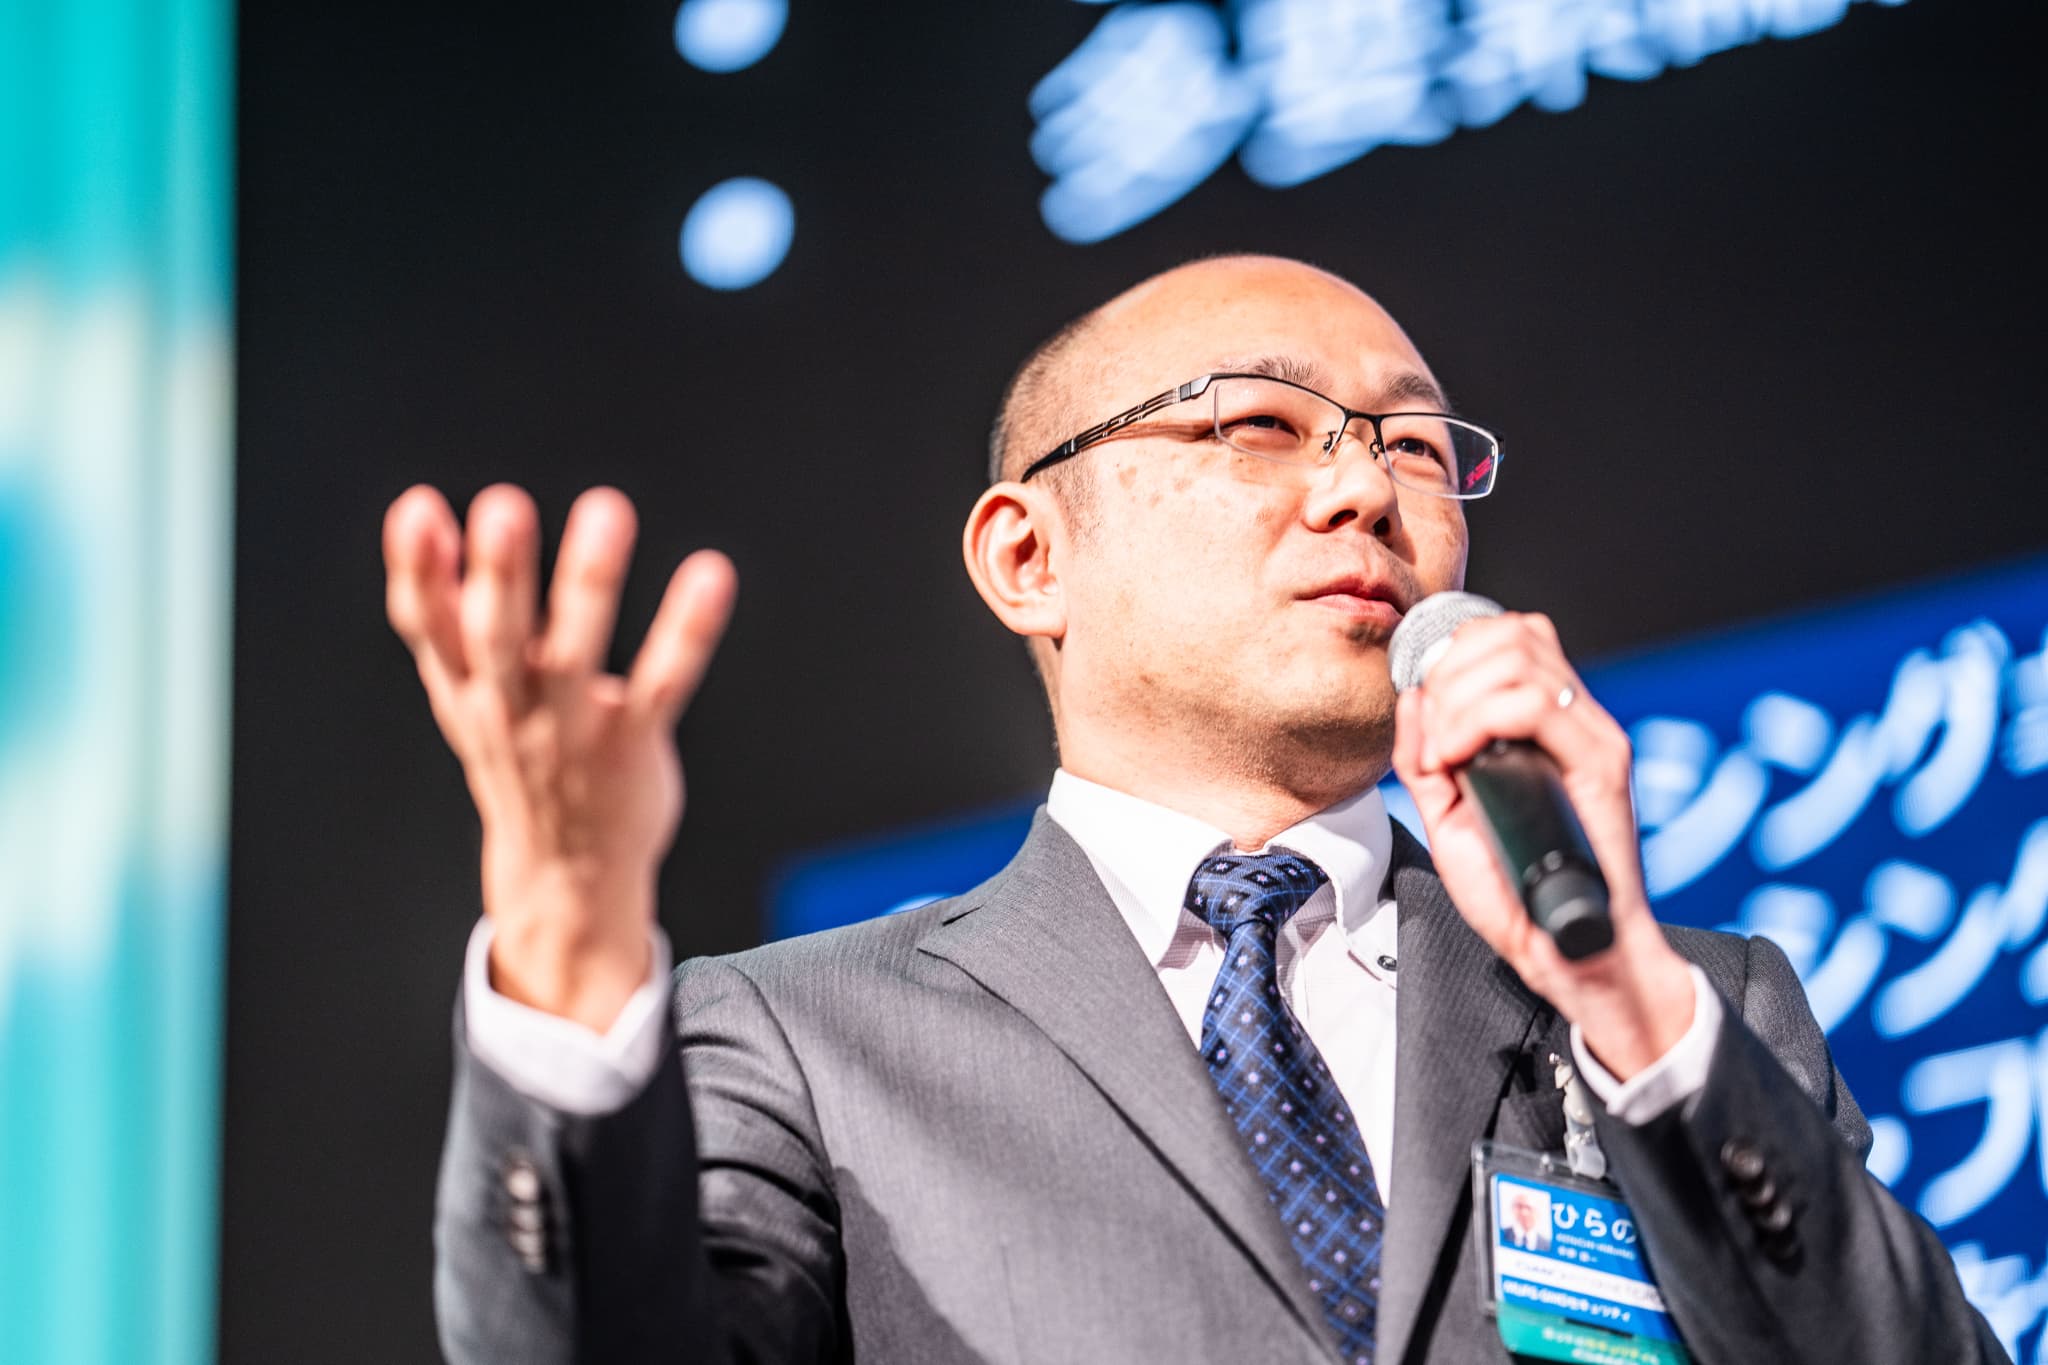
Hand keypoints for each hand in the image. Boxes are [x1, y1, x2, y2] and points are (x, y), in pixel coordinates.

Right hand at [383, 484, 735, 1030]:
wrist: (563, 874)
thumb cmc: (515, 754)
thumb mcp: (462, 689)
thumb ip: (439, 607)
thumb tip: (416, 509)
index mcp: (464, 688)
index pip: (428, 626)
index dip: (417, 571)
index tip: (418, 509)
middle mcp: (511, 708)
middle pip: (498, 637)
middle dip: (499, 573)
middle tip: (503, 507)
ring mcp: (573, 730)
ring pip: (577, 655)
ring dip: (588, 583)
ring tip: (605, 512)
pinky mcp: (632, 745)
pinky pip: (661, 684)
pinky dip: (686, 631)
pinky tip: (710, 576)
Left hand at [1389, 611, 1693, 1078]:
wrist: (1571, 952)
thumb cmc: (1517, 891)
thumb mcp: (1449, 815)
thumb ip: (1426, 758)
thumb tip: (1412, 698)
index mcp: (1547, 724)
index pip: (1509, 635)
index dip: (1454, 651)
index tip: (1425, 707)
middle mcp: (1577, 720)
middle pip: (1512, 633)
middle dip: (1449, 673)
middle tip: (1432, 737)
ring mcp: (1593, 738)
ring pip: (1519, 659)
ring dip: (1458, 699)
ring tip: (1443, 755)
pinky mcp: (1602, 765)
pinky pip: (1535, 704)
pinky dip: (1476, 721)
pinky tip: (1456, 761)